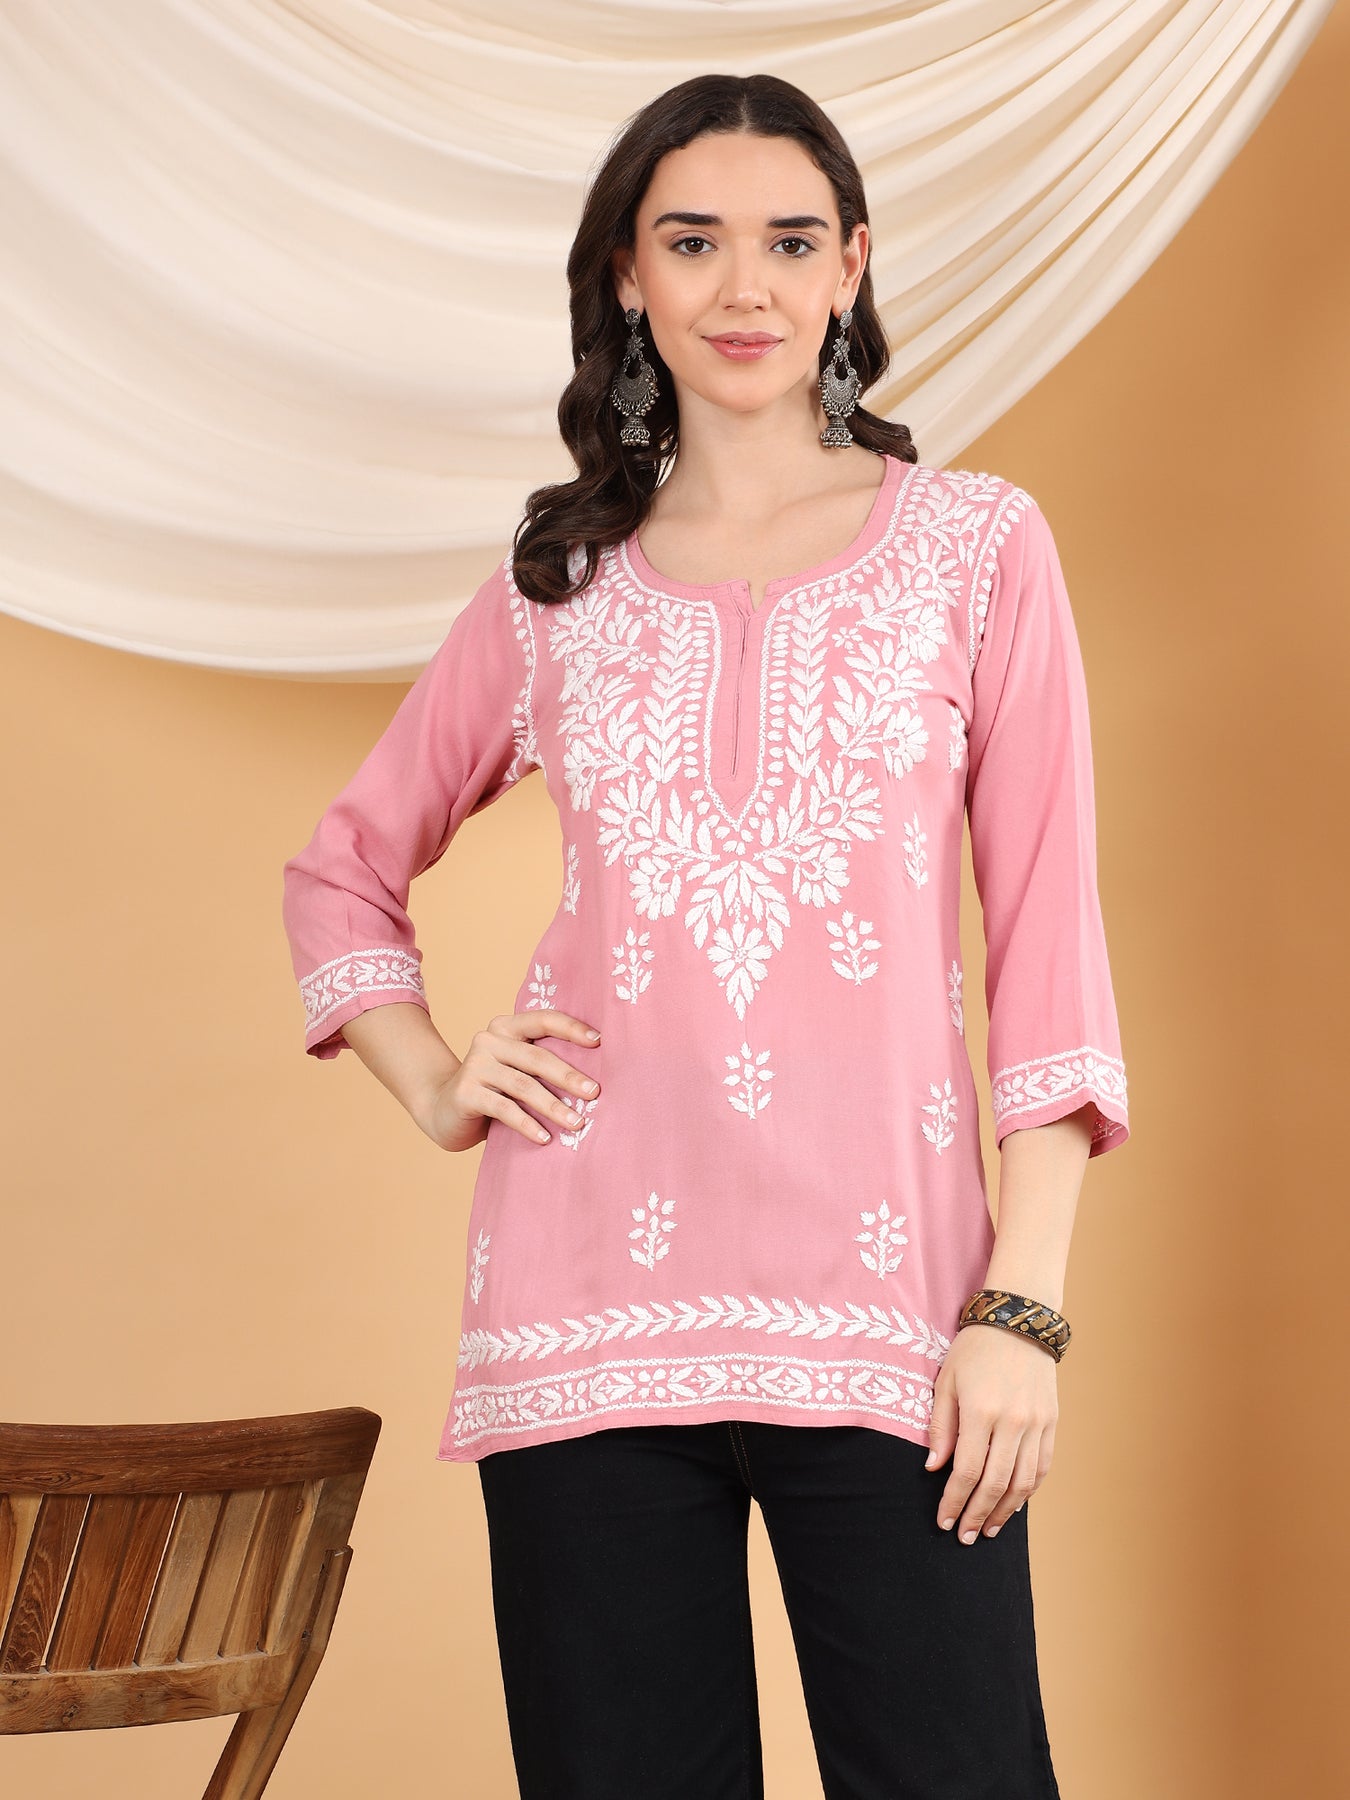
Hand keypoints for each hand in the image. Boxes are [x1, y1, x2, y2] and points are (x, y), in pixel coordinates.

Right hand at [423, 1009, 601, 1151]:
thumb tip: (592, 1080)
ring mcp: (475, 1065)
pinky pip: (504, 1109)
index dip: (571, 1028)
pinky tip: (545, 1138)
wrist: (443, 1110)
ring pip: (523, 1085)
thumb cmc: (493, 1091)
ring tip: (576, 1123)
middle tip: (594, 1093)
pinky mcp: (466, 1092)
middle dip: (569, 1076)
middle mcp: (488, 1040)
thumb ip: (540, 1065)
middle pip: (537, 1057)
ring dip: (553, 1106)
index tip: (599, 1041)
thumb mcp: (516, 1070)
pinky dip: (527, 1124)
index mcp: (506, 1027)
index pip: (543, 1020)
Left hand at [923, 1323, 1057, 1542]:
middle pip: (995, 1483)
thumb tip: (933, 1468)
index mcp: (980, 1411)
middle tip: (965, 1536)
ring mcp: (1036, 1424)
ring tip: (989, 1529)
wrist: (1019, 1321)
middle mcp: (1012, 1421)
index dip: (954, 1501)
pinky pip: (1042, 1467)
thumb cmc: (974, 1349)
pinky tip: (1014, 1505)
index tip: (944, 1521)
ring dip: (1005, 1511)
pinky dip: (1028, 1491)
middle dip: (977, 1514)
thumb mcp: (947, 1381)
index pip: (966, 1470)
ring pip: (1023, 1482)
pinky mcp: (1052, 1422)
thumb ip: (941, 1426)